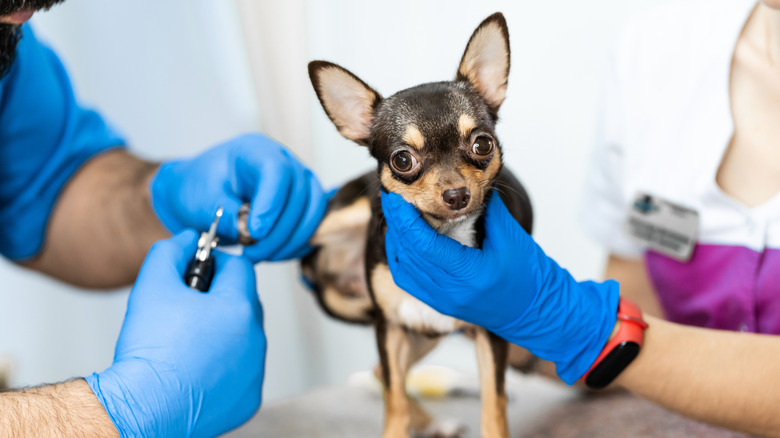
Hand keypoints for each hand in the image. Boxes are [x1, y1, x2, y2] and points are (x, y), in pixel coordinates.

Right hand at [85, 230, 265, 436]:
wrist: (143, 406)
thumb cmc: (148, 347)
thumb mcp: (153, 283)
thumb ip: (172, 250)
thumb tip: (188, 238)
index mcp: (239, 306)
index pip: (240, 267)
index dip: (216, 264)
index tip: (196, 275)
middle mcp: (256, 338)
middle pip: (245, 302)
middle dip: (220, 299)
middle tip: (187, 309)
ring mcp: (256, 371)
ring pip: (245, 337)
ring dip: (224, 333)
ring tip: (189, 341)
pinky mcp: (249, 398)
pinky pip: (243, 371)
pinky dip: (225, 367)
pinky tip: (197, 368)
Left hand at [150, 133, 327, 261]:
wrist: (200, 194)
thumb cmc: (199, 189)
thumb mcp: (202, 200)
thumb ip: (227, 215)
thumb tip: (251, 233)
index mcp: (255, 150)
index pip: (277, 171)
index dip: (271, 204)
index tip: (254, 232)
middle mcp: (283, 161)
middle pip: (299, 194)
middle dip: (278, 232)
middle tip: (252, 251)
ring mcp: (298, 181)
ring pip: (313, 211)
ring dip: (289, 241)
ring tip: (259, 254)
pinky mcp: (304, 202)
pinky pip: (313, 225)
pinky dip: (296, 245)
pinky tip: (271, 253)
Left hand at [381, 191, 618, 383]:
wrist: (538, 312)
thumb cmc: (530, 275)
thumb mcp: (511, 237)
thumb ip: (487, 209)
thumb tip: (467, 187)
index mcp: (469, 274)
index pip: (423, 244)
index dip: (405, 219)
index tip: (396, 197)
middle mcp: (451, 292)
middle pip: (409, 255)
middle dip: (396, 225)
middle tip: (392, 200)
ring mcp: (444, 302)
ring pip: (404, 269)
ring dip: (396, 241)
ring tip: (397, 217)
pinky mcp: (441, 305)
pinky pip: (410, 282)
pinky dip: (401, 259)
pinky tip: (403, 242)